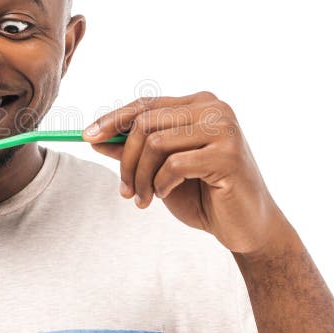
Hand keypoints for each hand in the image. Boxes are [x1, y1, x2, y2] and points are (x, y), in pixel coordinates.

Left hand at [83, 91, 290, 254]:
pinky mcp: (228, 154)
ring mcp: (224, 128)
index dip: (112, 119)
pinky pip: (174, 165)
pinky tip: (166, 196)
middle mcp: (214, 108)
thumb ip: (133, 151)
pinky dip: (161, 185)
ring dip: (141, 176)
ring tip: (144, 199)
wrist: (246, 228)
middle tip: (125, 190)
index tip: (87, 137)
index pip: (146, 104)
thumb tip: (94, 138)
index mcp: (199, 105)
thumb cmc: (205, 195)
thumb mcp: (160, 170)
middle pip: (146, 122)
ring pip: (156, 142)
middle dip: (126, 159)